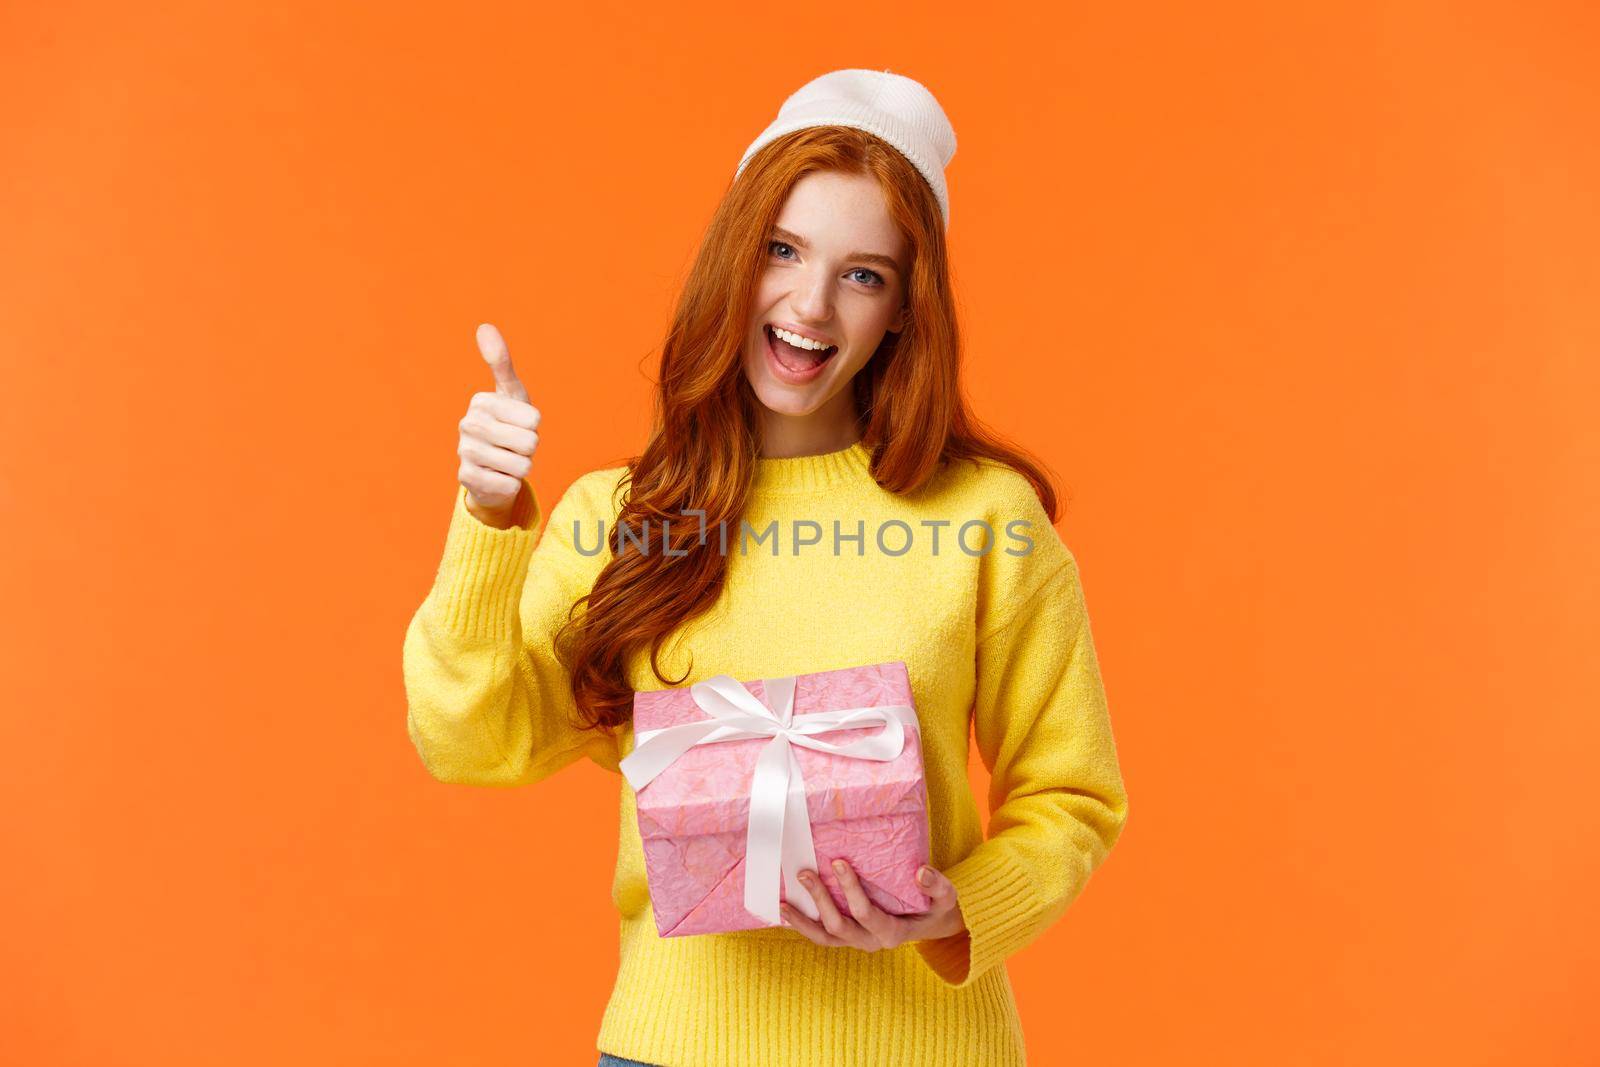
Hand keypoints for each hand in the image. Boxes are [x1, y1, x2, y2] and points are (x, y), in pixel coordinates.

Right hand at [458, 323, 540, 525]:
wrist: (492, 467)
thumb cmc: (507, 424)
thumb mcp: (512, 394)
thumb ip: (501, 362)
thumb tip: (484, 326)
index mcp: (481, 401)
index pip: (534, 419)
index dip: (533, 426)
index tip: (518, 425)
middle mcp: (468, 424)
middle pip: (529, 442)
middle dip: (529, 447)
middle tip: (514, 445)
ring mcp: (465, 452)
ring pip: (521, 465)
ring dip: (521, 467)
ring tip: (507, 460)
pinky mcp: (466, 479)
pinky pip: (509, 485)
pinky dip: (511, 484)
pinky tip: (497, 476)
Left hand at [779, 860, 966, 951]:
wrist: (930, 923)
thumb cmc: (936, 906)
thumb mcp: (946, 896)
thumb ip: (937, 885)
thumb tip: (921, 872)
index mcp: (893, 933)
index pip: (867, 914)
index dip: (850, 890)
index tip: (838, 862)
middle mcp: (872, 942)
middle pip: (839, 926)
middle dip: (819, 900)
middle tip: (805, 872)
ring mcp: (857, 941)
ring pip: (825, 938)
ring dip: (802, 921)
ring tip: (783, 903)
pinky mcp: (848, 937)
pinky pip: (822, 936)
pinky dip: (803, 926)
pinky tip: (786, 911)